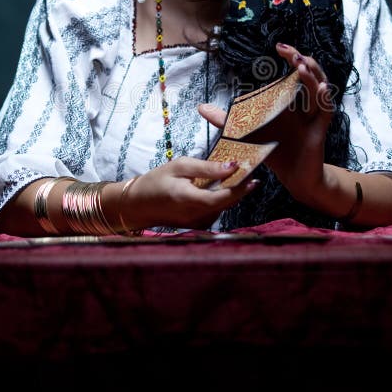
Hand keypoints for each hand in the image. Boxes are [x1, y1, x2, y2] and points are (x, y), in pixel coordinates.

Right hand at [121, 157, 259, 230]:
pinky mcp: (198, 225)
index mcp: (190, 200)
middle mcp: (196, 216)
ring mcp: (198, 223)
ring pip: (223, 207)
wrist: (138, 205)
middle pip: (227, 203)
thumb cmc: (156, 181)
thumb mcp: (179, 166)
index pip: (223, 197)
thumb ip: (206, 167)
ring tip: (234, 175)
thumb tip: (232, 167)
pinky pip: (216, 210)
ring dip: (230, 193)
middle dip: (240, 188)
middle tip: (249, 170)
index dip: (241, 188)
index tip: (254, 176)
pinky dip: (220, 199)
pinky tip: (217, 187)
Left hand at [199, 42, 335, 209]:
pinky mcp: (319, 131)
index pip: (295, 72)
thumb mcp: (247, 133)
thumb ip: (226, 120)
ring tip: (301, 65)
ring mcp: (313, 117)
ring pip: (320, 90)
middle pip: (311, 75)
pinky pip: (326, 112)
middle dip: (301, 60)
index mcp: (290, 101)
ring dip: (312, 76)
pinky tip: (321, 89)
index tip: (279, 46)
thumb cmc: (274, 152)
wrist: (294, 178)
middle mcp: (305, 105)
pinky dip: (325, 99)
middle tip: (288, 51)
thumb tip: (201, 108)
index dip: (291, 57)